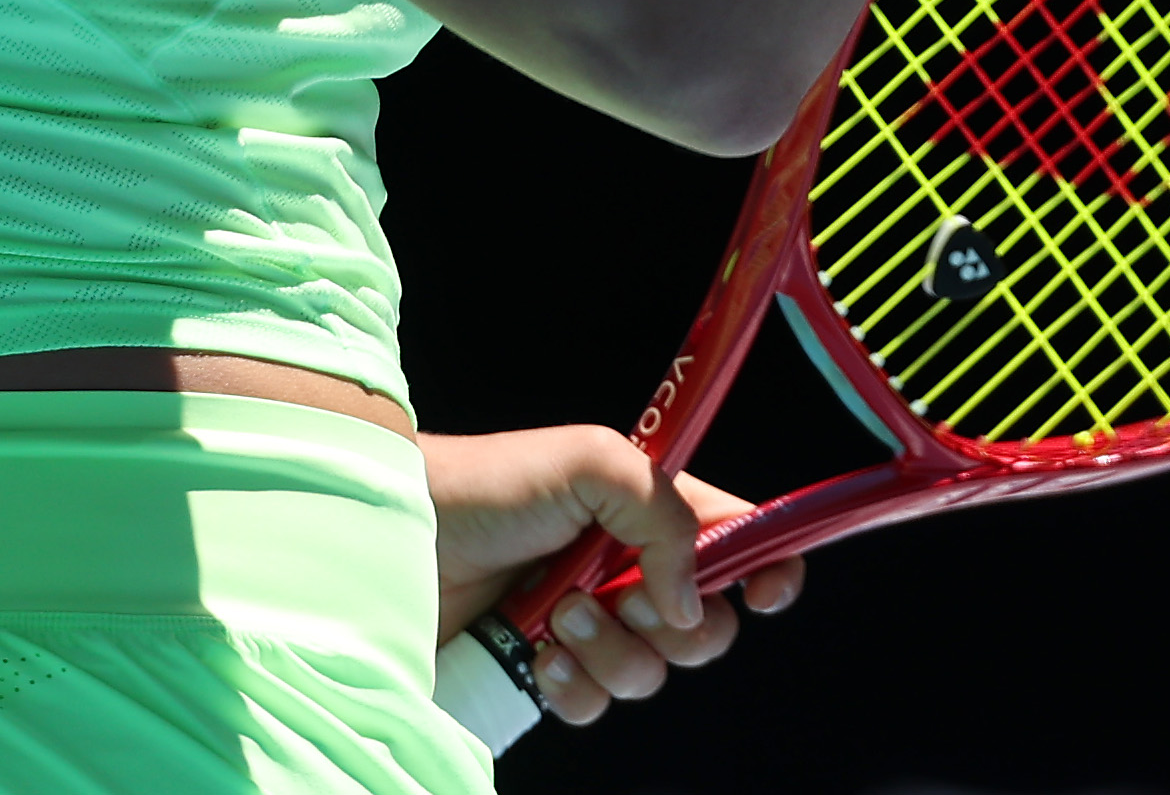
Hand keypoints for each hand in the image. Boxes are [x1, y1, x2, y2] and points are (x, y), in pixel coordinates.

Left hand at [420, 425, 808, 725]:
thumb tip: (689, 599)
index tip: (769, 591)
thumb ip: (667, 516)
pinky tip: (537, 654)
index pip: (737, 539)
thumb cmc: (487, 486)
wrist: (400, 542)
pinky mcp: (549, 671)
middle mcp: (627, 569)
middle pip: (707, 625)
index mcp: (649, 510)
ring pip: (652, 674)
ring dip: (608, 649)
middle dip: (670, 621)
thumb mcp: (592, 462)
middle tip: (616, 592)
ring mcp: (588, 624)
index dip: (768, 566)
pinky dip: (572, 685)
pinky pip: (596, 706)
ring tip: (554, 614)